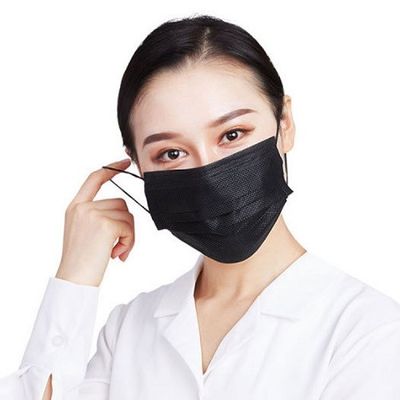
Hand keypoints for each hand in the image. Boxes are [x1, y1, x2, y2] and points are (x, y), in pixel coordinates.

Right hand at [55, 158, 134, 286]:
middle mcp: (82, 207)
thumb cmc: (81, 261)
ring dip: (128, 235)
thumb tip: (124, 211)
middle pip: (121, 203)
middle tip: (120, 245)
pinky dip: (129, 242)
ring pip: (127, 215)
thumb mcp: (84, 232)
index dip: (111, 169)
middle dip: (126, 224)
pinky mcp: (105, 224)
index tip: (125, 163)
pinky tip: (117, 254)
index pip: (95, 179)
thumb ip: (98, 216)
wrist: (74, 280)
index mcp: (75, 207)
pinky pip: (129, 227)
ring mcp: (92, 214)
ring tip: (117, 251)